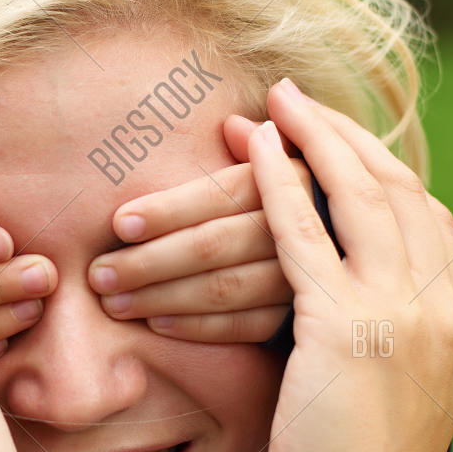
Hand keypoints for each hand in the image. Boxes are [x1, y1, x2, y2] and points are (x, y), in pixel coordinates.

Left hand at [86, 103, 307, 342]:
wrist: (355, 265)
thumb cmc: (297, 203)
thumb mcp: (290, 167)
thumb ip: (257, 151)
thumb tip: (233, 124)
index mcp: (295, 179)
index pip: (222, 194)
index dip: (169, 209)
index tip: (119, 224)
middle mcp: (307, 229)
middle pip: (216, 245)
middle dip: (149, 262)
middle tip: (97, 274)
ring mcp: (309, 281)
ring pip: (225, 288)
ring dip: (162, 296)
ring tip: (112, 303)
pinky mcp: (304, 321)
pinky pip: (246, 327)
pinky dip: (200, 326)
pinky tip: (157, 324)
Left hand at [249, 79, 452, 451]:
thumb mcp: (397, 394)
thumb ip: (394, 337)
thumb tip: (359, 301)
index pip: (428, 219)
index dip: (380, 170)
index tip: (339, 141)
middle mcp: (444, 308)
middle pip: (400, 193)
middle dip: (347, 140)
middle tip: (301, 101)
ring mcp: (404, 313)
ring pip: (358, 201)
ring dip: (312, 144)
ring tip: (275, 106)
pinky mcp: (348, 326)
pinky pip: (307, 237)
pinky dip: (280, 187)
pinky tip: (255, 153)